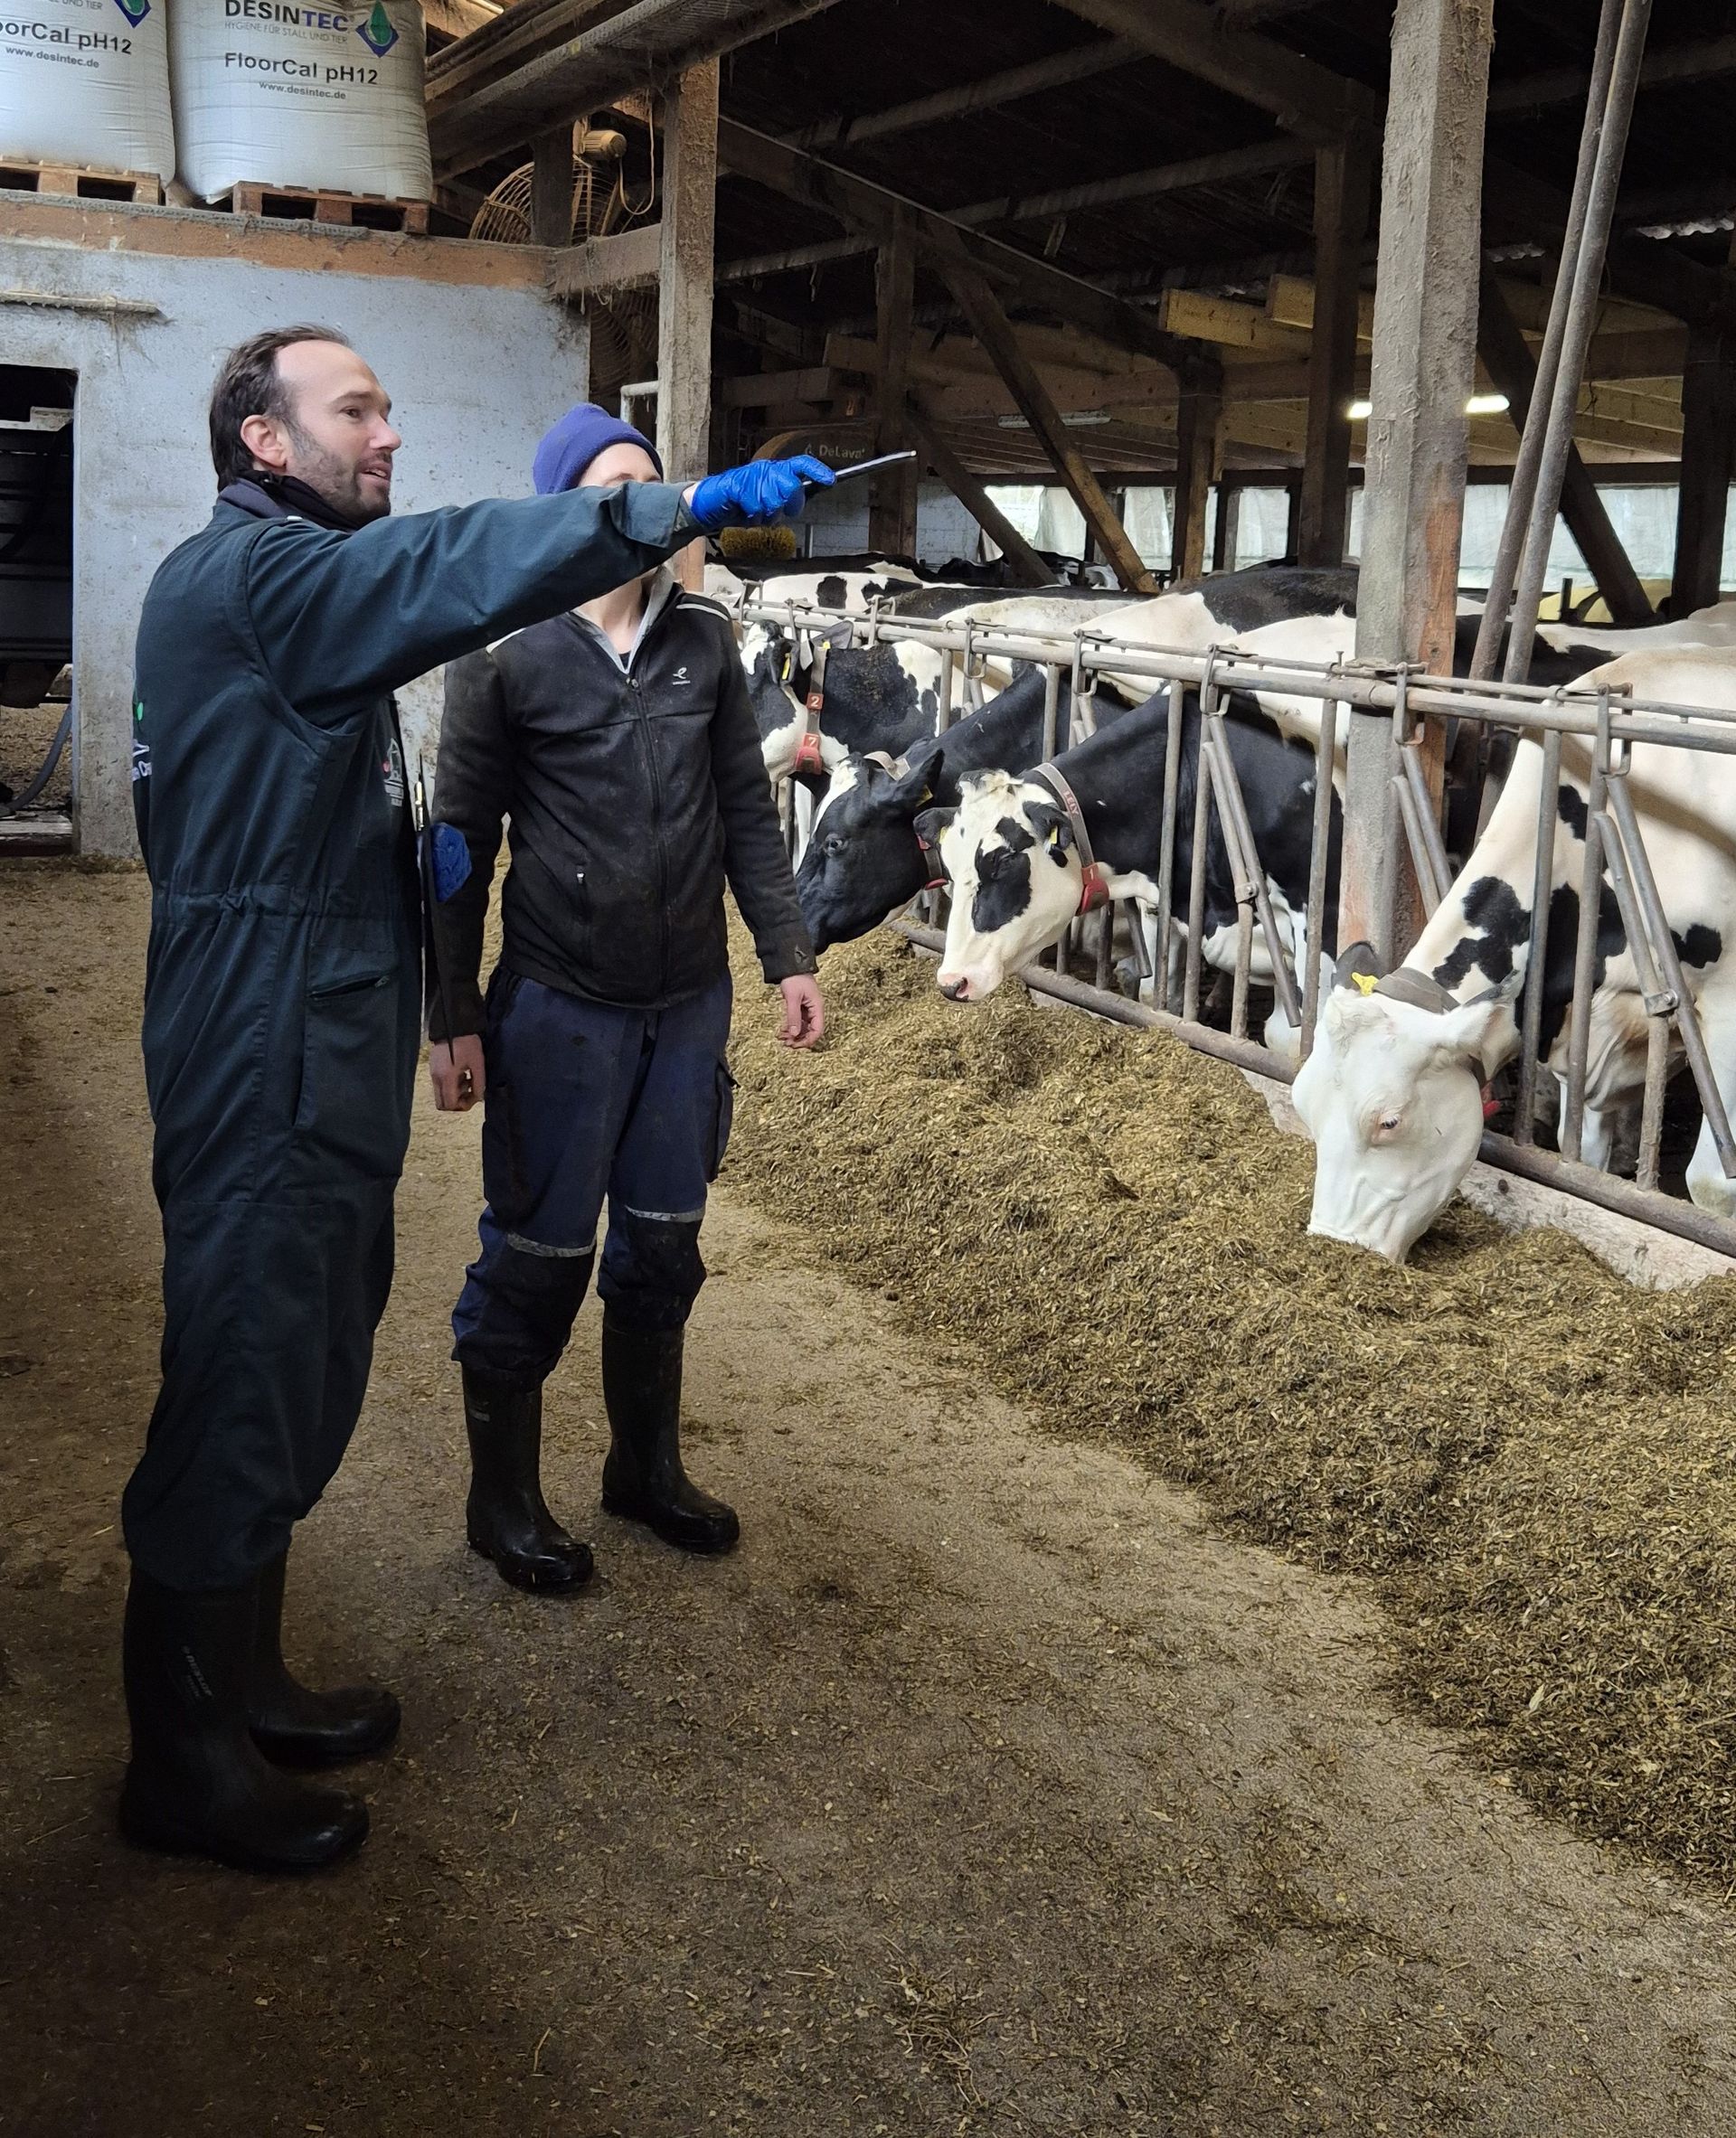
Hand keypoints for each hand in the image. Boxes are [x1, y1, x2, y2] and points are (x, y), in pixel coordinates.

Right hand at [429, 1033, 485, 1110]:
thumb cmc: (467, 1043)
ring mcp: (433, 1074)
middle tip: (471, 1092)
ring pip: (441, 1096)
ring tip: (468, 1080)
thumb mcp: (478, 1063)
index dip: (463, 1105)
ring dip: (455, 1094)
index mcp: (447, 1077)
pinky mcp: (433, 1069)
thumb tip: (479, 1098)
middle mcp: (437, 1078)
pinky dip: (451, 1086)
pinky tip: (462, 1075)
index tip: (474, 1097)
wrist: (454, 1025)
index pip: (450, 1104)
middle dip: (458, 1102)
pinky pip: (440, 1086)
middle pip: (443, 1104)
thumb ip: (479, 1083)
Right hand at [687, 456, 835, 532]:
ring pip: (773, 502)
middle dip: (787, 505)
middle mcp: (766, 470)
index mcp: (775, 470)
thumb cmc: (742, 504)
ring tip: (755, 513)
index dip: (817, 470)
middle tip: (775, 512)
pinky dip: (751, 518)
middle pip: (790, 487)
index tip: (830, 480)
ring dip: (765, 516)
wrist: (711, 504)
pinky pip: (755, 508)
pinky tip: (745, 513)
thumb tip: (800, 502)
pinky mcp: (737, 486)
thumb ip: (785, 500)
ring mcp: (751, 476)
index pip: (801, 464)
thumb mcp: (768, 502)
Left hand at [777, 974, 824, 1049]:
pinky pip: (798, 1022)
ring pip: (804, 1028)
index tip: (795, 1045)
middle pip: (811, 1032)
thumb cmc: (794, 978)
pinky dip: (791, 1028)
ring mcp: (808, 1010)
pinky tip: (782, 1031)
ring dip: (794, 1035)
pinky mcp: (801, 1008)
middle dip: (799, 1039)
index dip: (808, 1040)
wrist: (791, 966)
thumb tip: (794, 1034)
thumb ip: (793, 1017)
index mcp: (817, 1008)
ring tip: (781, 1038)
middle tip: (786, 1043)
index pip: (818, 1030)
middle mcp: (814, 1010)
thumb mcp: (792, 998)